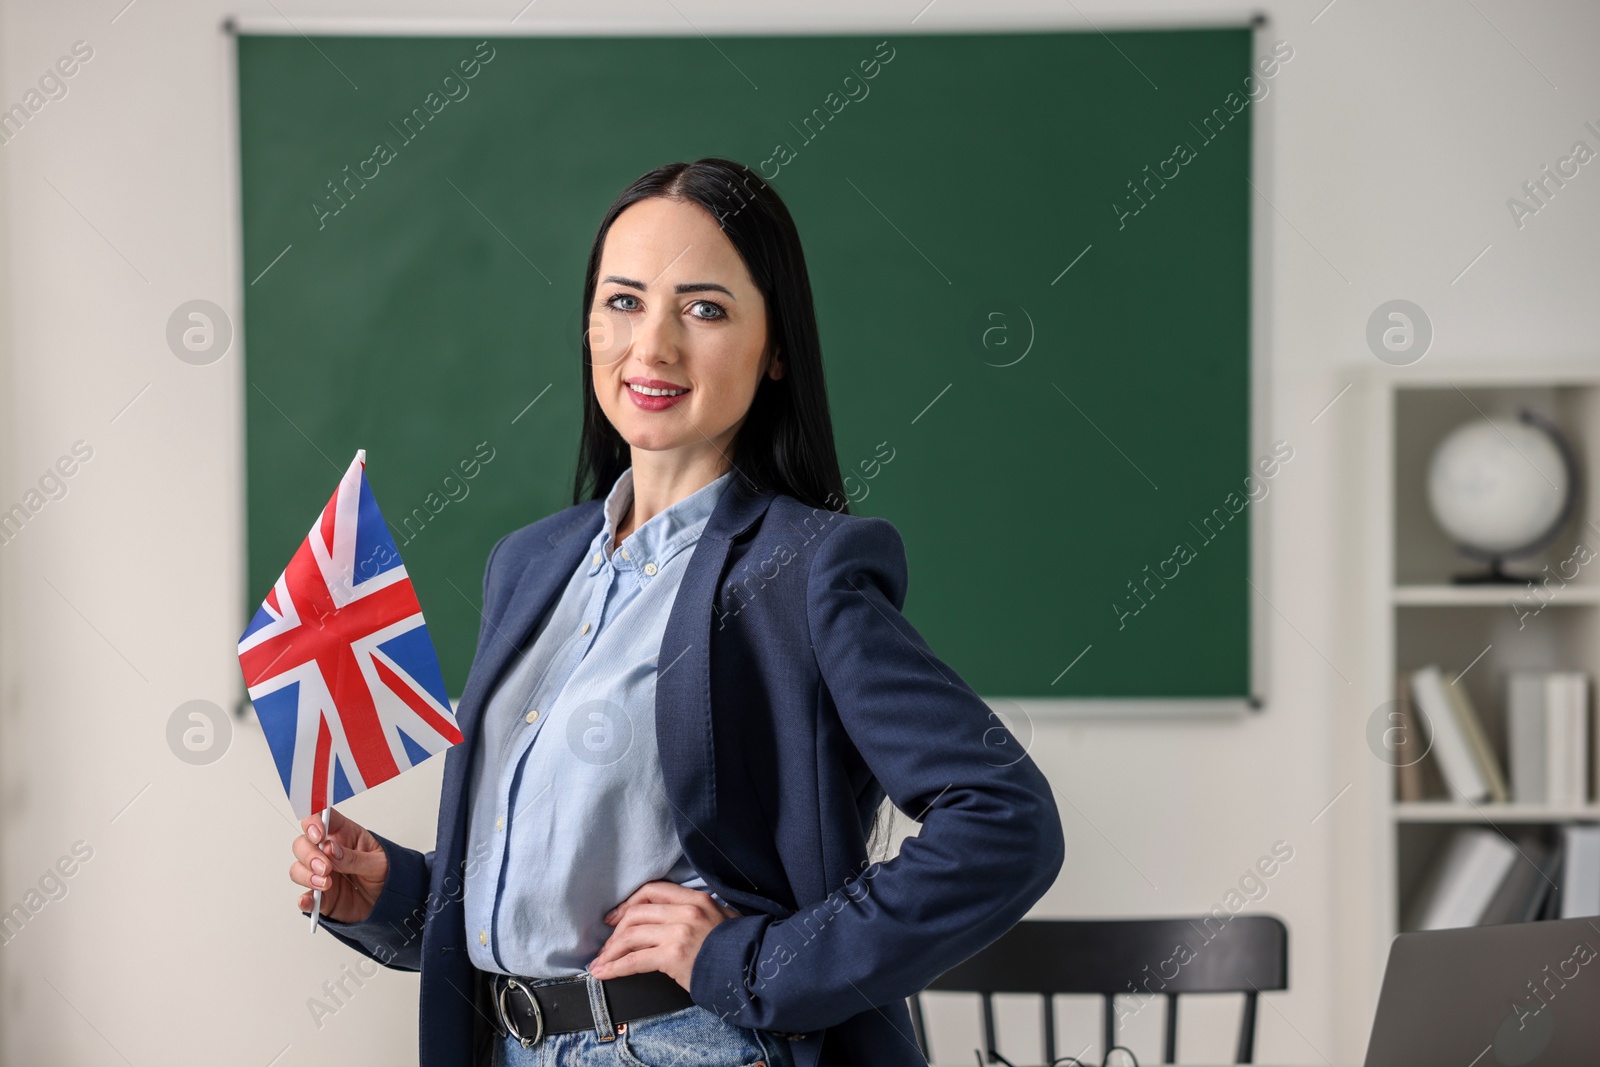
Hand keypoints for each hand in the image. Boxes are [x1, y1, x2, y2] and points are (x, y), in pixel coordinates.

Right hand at [289, 809, 388, 924]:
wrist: (390, 900)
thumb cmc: (386, 874)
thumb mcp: (378, 863)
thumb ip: (354, 857)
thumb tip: (330, 849)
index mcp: (344, 835)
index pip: (322, 818)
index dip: (314, 822)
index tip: (318, 834)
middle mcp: (327, 853)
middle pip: (303, 844)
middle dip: (309, 854)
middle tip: (326, 867)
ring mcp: (321, 874)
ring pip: (298, 868)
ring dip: (306, 875)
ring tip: (326, 884)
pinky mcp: (320, 896)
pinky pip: (305, 897)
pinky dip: (304, 899)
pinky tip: (309, 900)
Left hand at [589, 881, 738, 989]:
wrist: (753, 970)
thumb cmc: (736, 950)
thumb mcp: (719, 918)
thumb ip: (694, 913)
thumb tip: (665, 920)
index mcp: (696, 898)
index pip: (652, 890)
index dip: (628, 903)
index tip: (615, 918)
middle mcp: (686, 910)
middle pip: (636, 913)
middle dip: (615, 932)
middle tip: (606, 947)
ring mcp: (679, 932)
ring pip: (631, 935)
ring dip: (611, 951)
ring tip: (601, 963)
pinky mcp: (673, 955)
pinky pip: (634, 959)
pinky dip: (614, 967)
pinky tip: (604, 973)